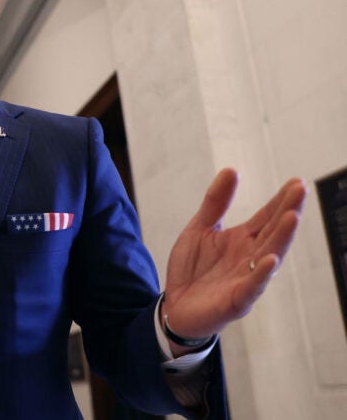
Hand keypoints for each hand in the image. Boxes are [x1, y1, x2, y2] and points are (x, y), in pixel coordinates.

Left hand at [163, 168, 305, 349]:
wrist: (175, 305)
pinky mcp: (237, 299)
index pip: (266, 217)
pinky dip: (262, 274)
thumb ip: (215, 203)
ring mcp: (247, 278)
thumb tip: (231, 170)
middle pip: (273, 232)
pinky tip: (270, 259)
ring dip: (281, 238)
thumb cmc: (192, 269)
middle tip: (300, 191)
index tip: (296, 182)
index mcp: (243, 240)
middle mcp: (251, 257)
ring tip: (292, 217)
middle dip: (288, 212)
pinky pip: (252, 286)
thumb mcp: (199, 229)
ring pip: (269, 256)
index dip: (281, 200)